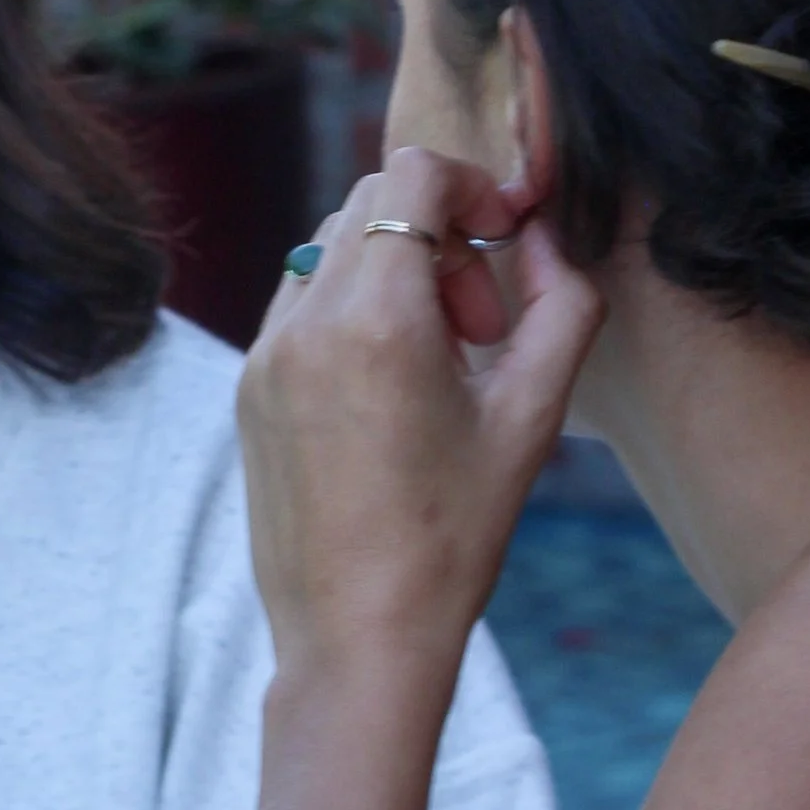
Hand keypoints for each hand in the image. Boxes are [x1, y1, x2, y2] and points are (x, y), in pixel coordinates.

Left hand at [240, 148, 604, 677]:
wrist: (357, 635)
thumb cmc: (452, 535)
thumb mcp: (534, 417)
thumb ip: (562, 306)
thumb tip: (545, 240)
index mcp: (375, 318)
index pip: (412, 174)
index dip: (474, 186)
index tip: (508, 238)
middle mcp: (305, 321)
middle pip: (372, 201)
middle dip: (440, 236)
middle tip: (481, 326)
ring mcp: (264, 353)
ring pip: (331, 247)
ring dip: (395, 271)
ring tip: (440, 363)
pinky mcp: (248, 387)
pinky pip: (300, 302)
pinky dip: (352, 310)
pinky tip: (391, 389)